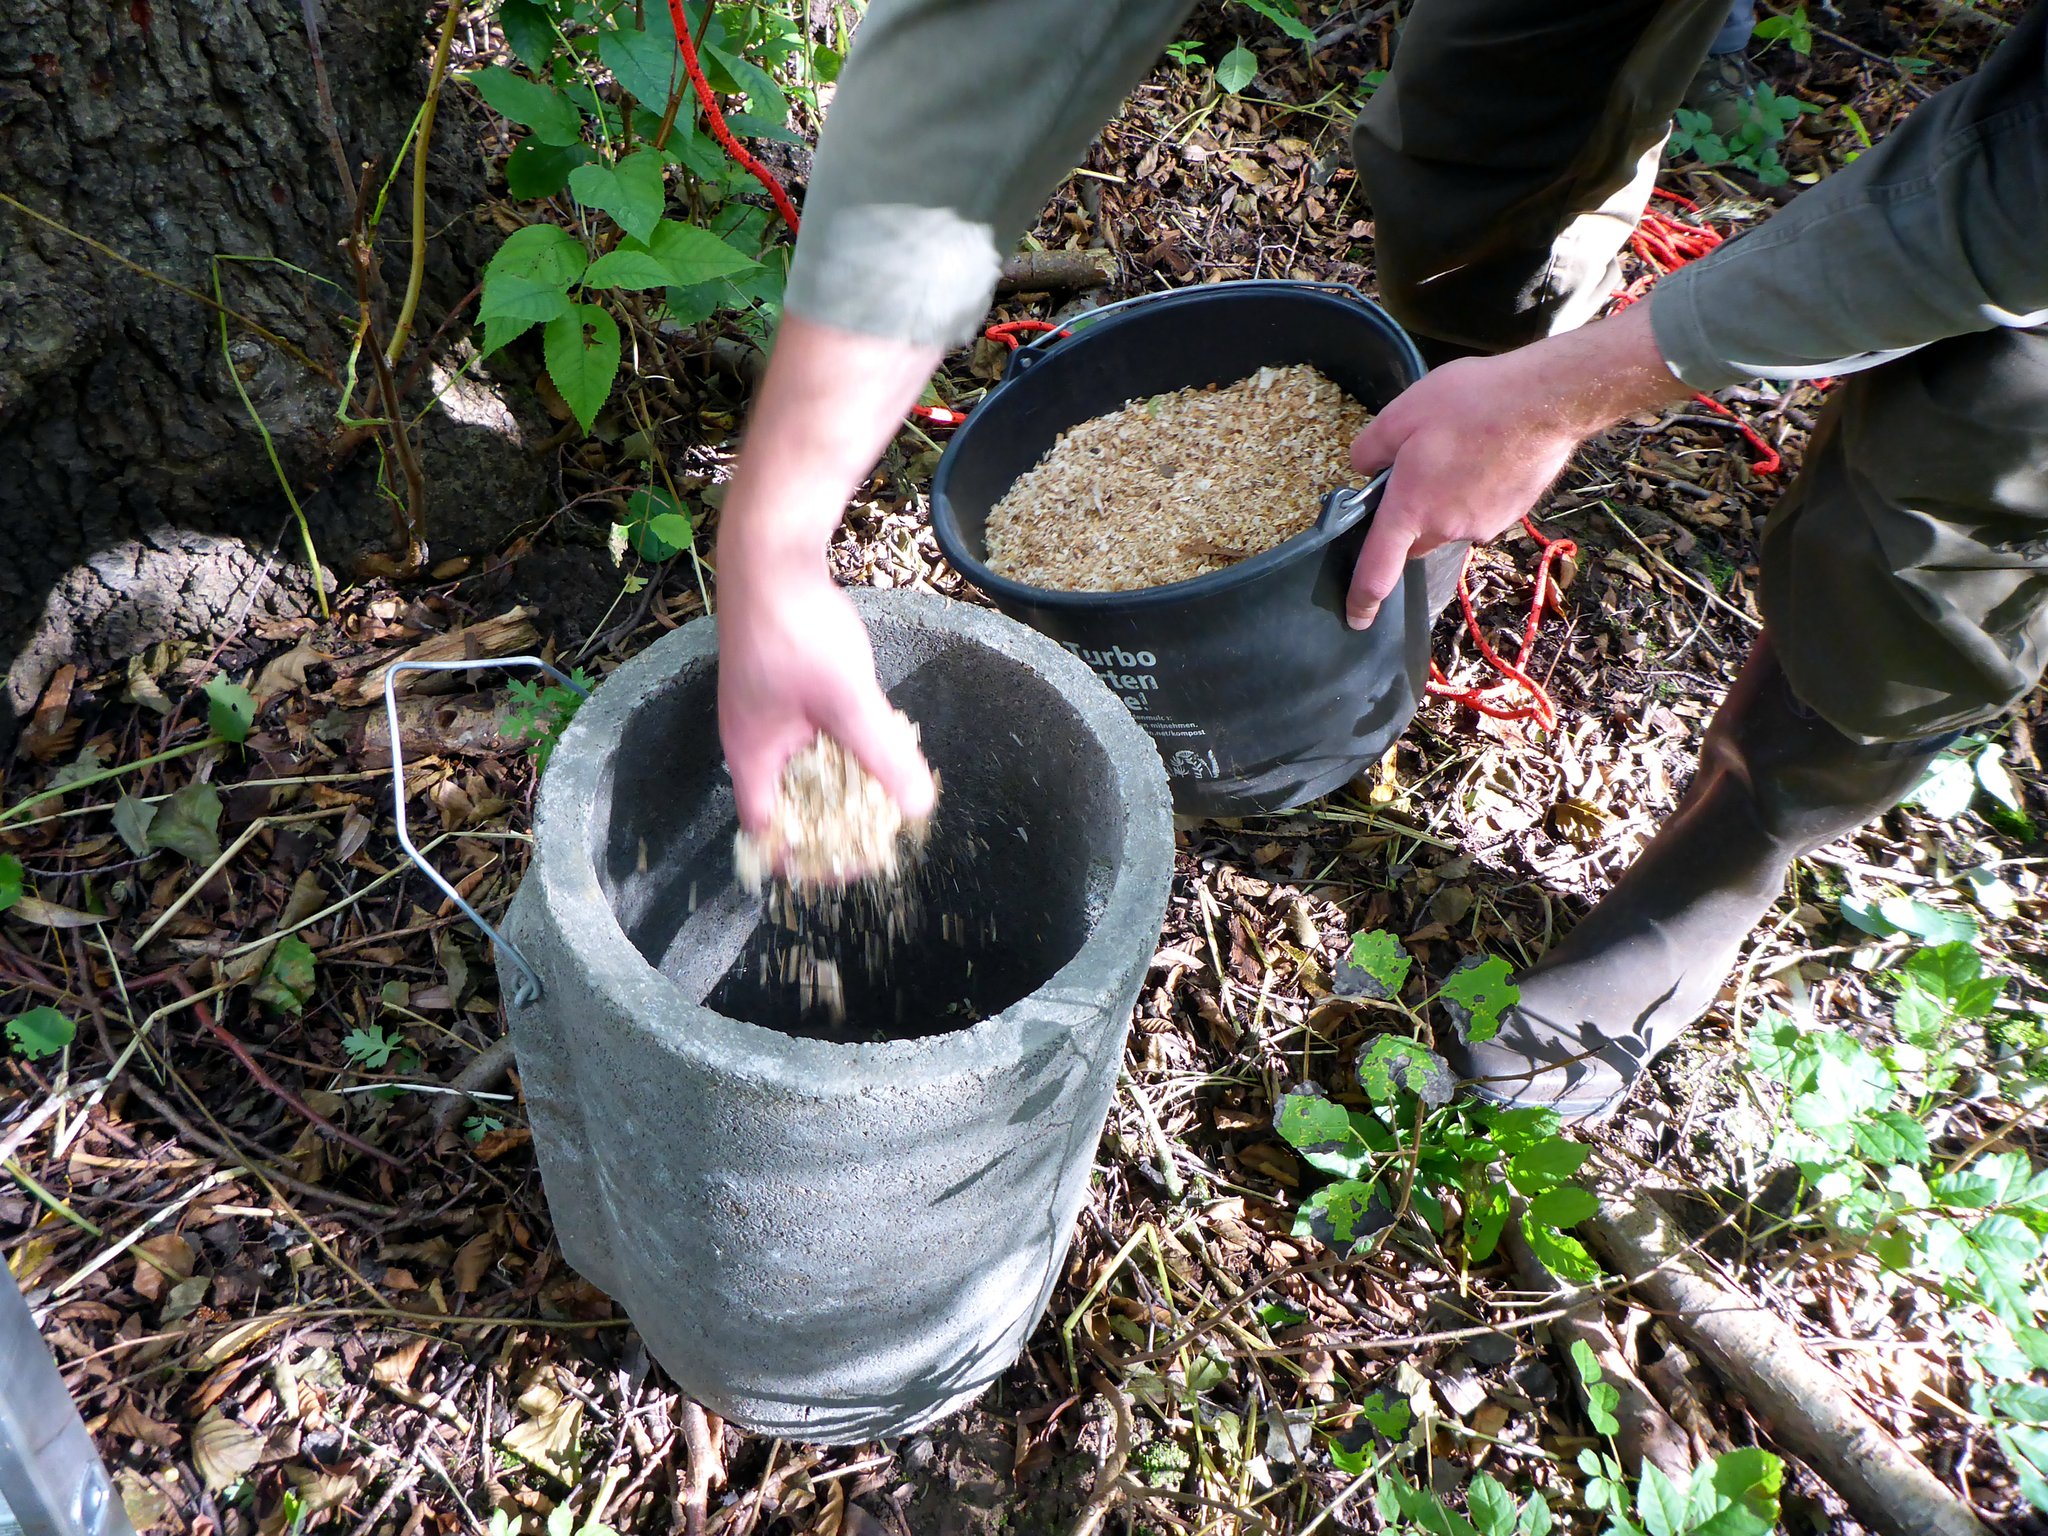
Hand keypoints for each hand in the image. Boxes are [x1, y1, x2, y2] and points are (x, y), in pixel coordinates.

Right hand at [706, 311, 945, 832]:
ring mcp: (764, 710)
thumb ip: (882, 754)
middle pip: (790, 804)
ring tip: (889, 789)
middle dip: (835, 823)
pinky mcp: (780, 684)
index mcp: (751, 756)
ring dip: (843, 782)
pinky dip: (842, 744)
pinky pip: (810, 732)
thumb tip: (917, 807)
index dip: (806, 859)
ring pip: (804, 766)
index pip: (768, 833)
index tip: (852, 865)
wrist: (769, 551)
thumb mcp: (847, 698)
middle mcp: (751, 740)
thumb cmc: (794, 625)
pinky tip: (881, 734)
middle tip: (883, 831)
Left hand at [1343, 300, 1691, 629]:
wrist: (1548, 402)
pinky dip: (1473, 493)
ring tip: (1456, 451)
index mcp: (1410, 510)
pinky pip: (1478, 512)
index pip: (1378, 571)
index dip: (1362, 599)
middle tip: (1412, 472)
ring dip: (1442, 500)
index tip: (1356, 618)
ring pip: (1447, 524)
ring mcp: (1482, 525)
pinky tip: (1484, 455)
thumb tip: (1365, 468)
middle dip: (1406, 521)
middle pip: (1413, 541)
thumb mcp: (1401, 413)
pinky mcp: (1510, 515)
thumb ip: (1370, 449)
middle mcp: (1445, 528)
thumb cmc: (1471, 403)